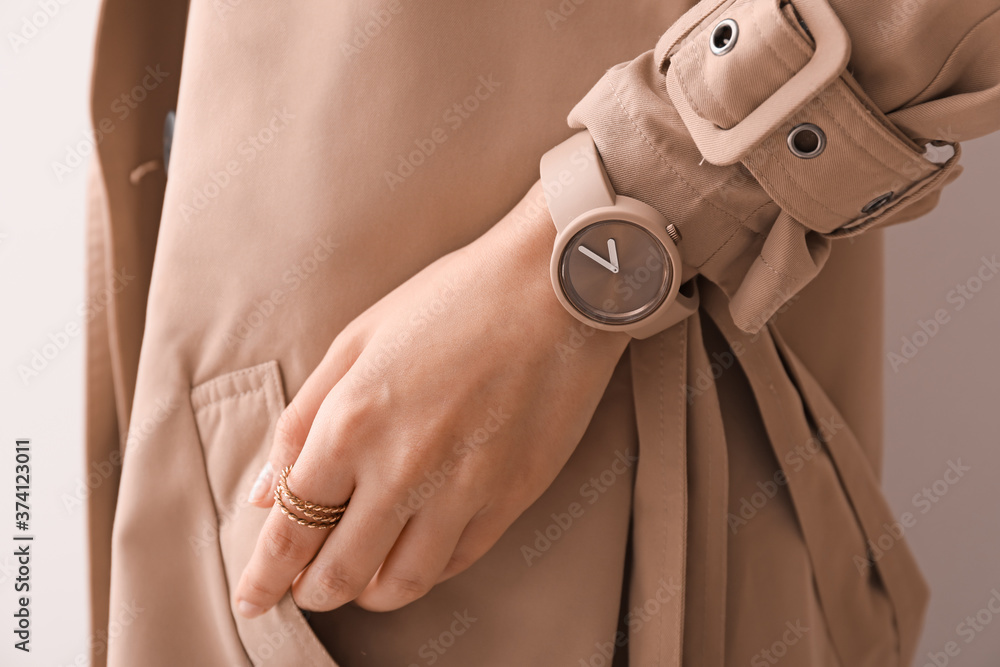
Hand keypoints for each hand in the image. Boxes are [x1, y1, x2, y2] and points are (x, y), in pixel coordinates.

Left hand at [234, 181, 629, 617]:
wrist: (554, 290)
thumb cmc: (451, 300)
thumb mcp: (358, 340)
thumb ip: (303, 418)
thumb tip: (265, 492)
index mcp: (351, 423)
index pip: (290, 530)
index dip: (262, 577)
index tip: (252, 598)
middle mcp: (402, 469)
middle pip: (340, 573)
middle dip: (311, 592)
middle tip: (305, 588)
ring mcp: (462, 489)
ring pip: (401, 583)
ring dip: (367, 593)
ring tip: (359, 578)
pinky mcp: (510, 498)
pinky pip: (456, 561)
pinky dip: (424, 570)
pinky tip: (413, 550)